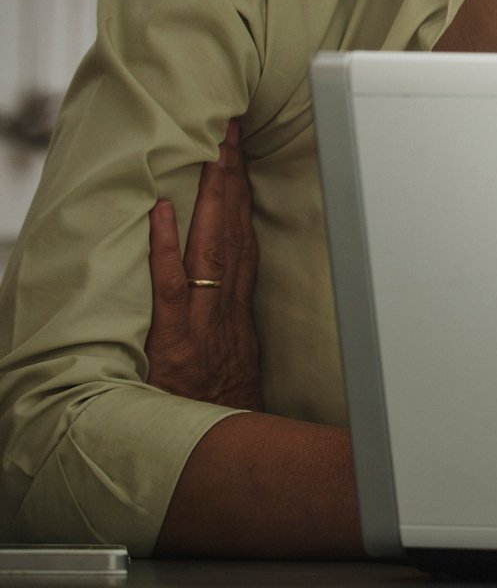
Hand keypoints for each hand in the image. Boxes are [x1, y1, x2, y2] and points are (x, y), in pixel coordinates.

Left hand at [147, 125, 263, 410]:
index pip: (245, 240)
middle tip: (231, 125)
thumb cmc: (223, 421)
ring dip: (212, 193)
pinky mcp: (176, 344)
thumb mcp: (240, 374)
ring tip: (211, 146)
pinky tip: (160, 211)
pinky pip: (172, 288)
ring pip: (212, 247)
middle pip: (235, 231)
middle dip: (233, 175)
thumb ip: (235, 338)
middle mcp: (227, 312)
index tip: (241, 152)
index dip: (244, 194)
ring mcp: (203, 325)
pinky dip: (166, 247)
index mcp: (240, 316)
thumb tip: (232, 309)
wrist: (219, 461)